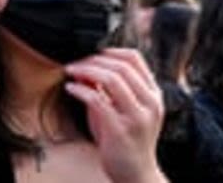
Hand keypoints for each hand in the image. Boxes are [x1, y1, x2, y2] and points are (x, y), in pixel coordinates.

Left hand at [65, 49, 166, 182]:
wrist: (136, 174)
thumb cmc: (125, 140)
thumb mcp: (120, 109)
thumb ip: (105, 88)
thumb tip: (83, 66)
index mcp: (153, 95)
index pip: (135, 58)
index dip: (109, 51)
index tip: (91, 54)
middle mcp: (150, 103)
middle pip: (121, 66)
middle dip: (93, 60)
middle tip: (75, 63)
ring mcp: (138, 117)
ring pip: (112, 79)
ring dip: (86, 70)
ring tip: (71, 71)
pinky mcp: (122, 130)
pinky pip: (98, 100)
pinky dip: (80, 90)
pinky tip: (70, 89)